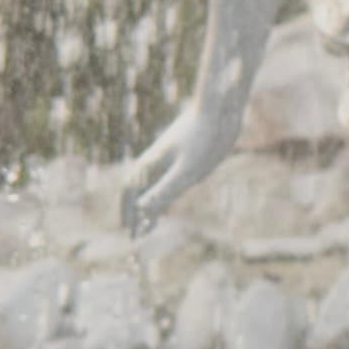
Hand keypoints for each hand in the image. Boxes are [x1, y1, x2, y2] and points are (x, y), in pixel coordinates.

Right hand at [122, 102, 236, 235]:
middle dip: (134, 213)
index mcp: (152, 162)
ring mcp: (170, 159)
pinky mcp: (184, 158)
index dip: (127, 209)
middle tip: (134, 236)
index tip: (127, 229)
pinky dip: (161, 199)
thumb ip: (165, 190)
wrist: (221, 111)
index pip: (130, 189)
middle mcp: (157, 160)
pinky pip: (166, 181)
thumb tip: (141, 211)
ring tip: (146, 229)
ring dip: (147, 208)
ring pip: (151, 187)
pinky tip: (167, 209)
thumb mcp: (187, 170)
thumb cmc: (204, 138)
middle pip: (138, 190)